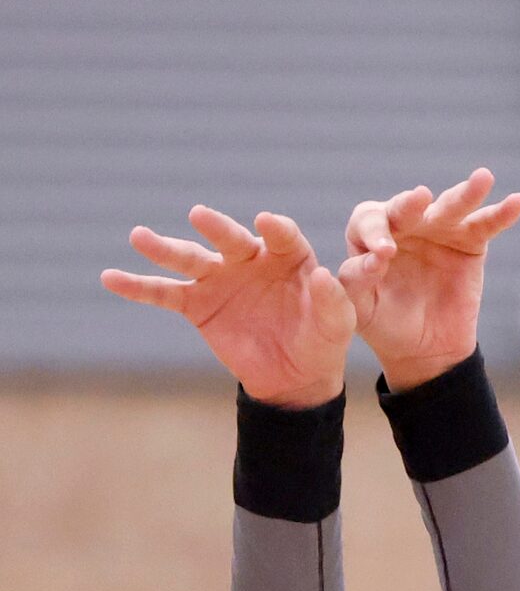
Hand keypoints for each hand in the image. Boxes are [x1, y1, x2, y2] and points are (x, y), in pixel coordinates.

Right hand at [102, 208, 355, 408]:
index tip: (267, 222)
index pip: (283, 236)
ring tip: (139, 236)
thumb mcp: (337, 323)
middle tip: (200, 214)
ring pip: (190, 258)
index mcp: (289, 256)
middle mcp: (250, 259)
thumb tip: (324, 277)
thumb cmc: (323, 340)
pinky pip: (163, 292)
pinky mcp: (197, 304)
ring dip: (164, 247)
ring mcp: (220, 279)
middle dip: (216, 227)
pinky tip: (111, 278)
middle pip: (231, 239)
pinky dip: (137, 286)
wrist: (295, 376)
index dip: (276, 229)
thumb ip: (333, 299)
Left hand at [339, 169, 519, 393]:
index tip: (385, 253)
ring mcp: (438, 230)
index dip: (375, 233)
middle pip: (409, 206)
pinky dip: (501, 214)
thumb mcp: (361, 310)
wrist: (425, 349)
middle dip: (413, 204)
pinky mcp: (470, 242)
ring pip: (450, 206)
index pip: (368, 222)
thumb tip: (373, 260)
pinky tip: (517, 202)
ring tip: (483, 177)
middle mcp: (403, 225)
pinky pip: (485, 225)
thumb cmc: (385, 325)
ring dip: (466, 193)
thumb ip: (356, 282)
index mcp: (369, 236)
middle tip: (420, 198)